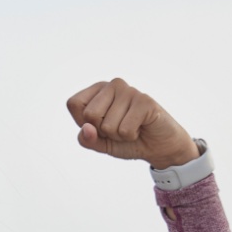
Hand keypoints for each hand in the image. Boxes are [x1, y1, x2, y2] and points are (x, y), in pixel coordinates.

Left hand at [66, 78, 198, 168]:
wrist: (157, 147)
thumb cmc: (126, 141)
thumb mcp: (100, 144)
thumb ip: (86, 139)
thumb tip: (86, 128)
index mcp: (98, 90)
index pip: (74, 103)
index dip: (84, 122)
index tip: (100, 125)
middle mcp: (113, 85)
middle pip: (90, 114)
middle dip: (102, 131)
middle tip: (118, 128)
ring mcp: (130, 91)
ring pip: (108, 125)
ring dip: (119, 135)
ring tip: (131, 128)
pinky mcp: (145, 101)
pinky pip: (124, 129)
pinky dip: (131, 136)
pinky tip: (141, 128)